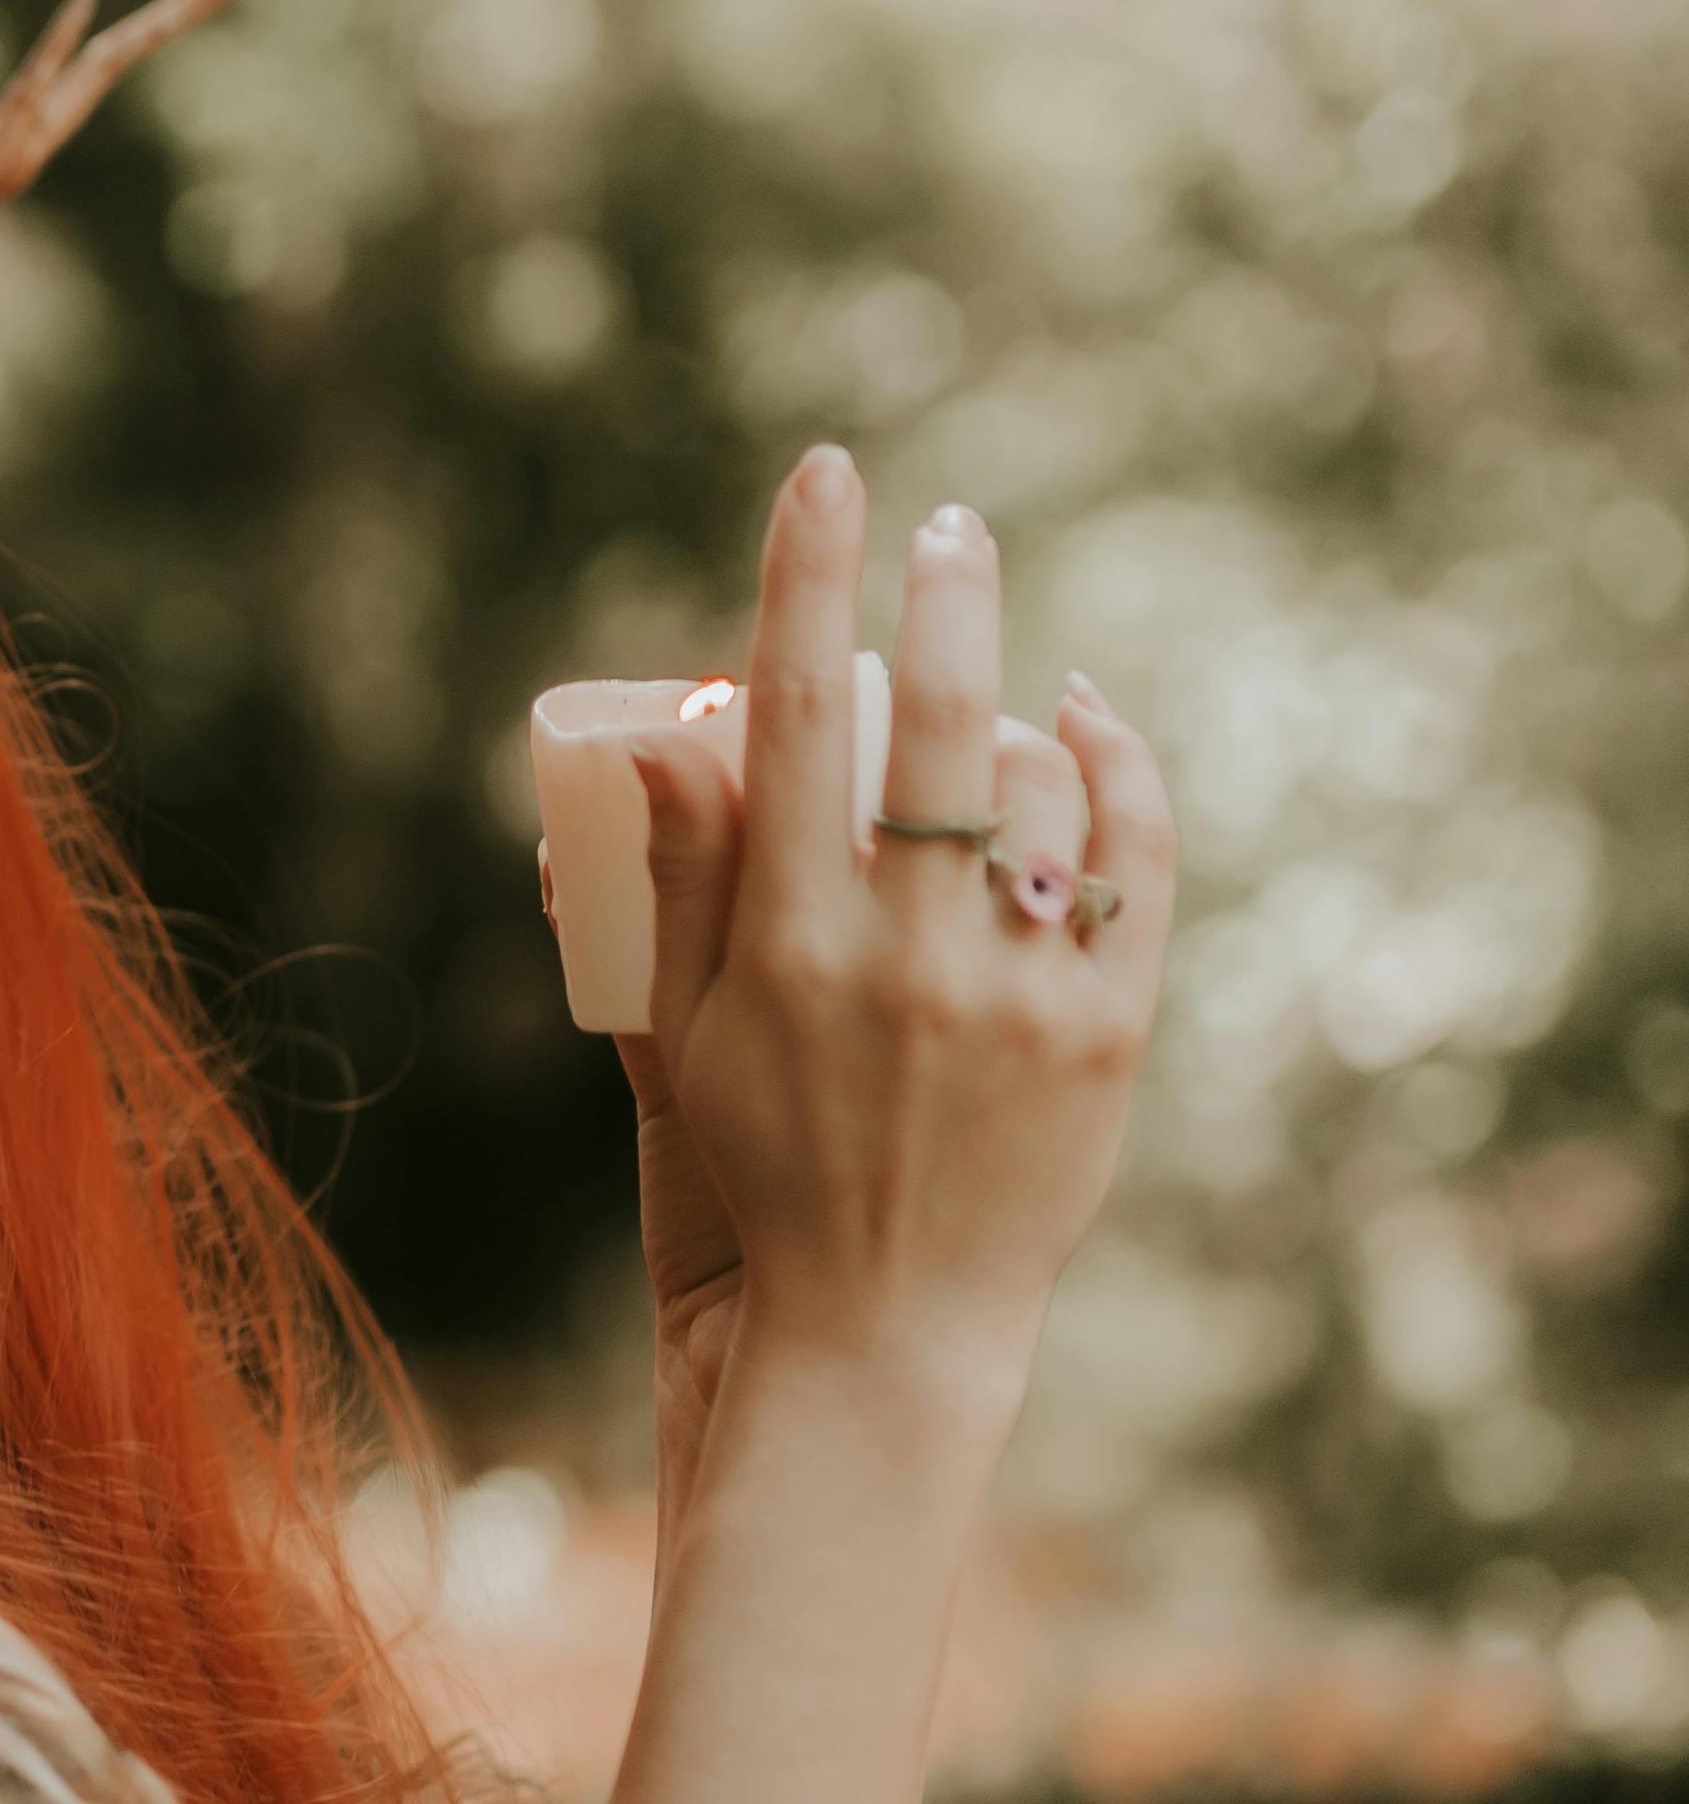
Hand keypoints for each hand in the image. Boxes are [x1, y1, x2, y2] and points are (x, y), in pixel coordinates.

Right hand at [624, 450, 1173, 1460]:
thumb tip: (663, 737)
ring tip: (1001, 691)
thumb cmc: (766, 1169)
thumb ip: (679, 882)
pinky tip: (1089, 728)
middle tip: (948, 529)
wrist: (884, 1325)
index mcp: (784, 947)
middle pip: (933, 718)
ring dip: (1021, 707)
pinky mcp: (1109, 1032)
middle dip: (941, 592)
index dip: (803, 577)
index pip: (786, 715)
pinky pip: (1139, 860)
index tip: (825, 477)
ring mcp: (1017, 995)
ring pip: (1038, 783)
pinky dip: (1122, 773)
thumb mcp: (683, 1035)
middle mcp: (903, 958)